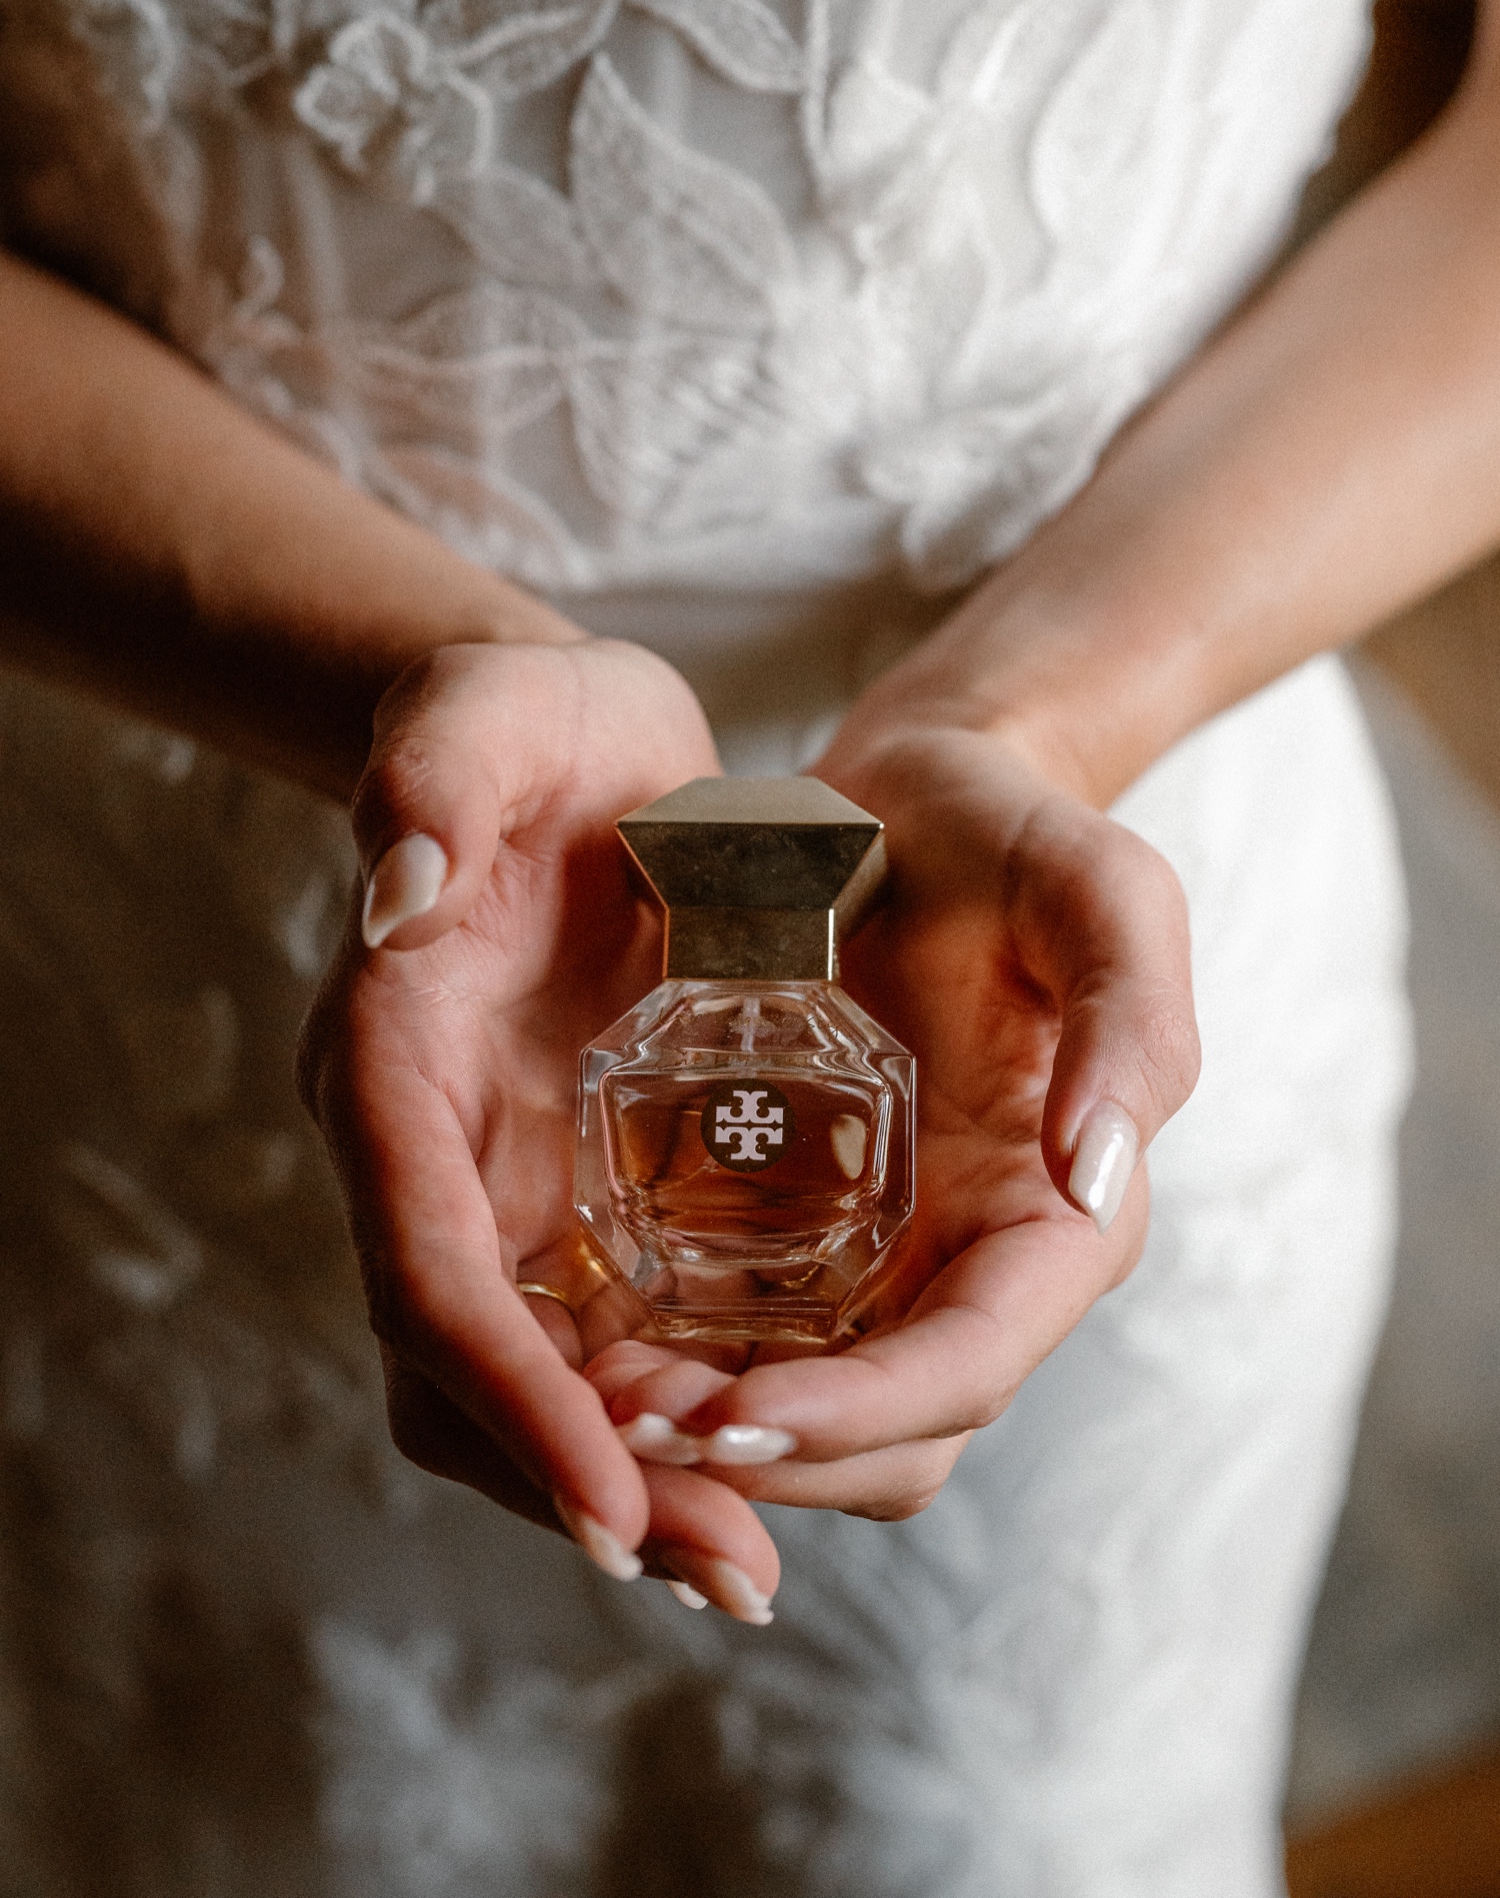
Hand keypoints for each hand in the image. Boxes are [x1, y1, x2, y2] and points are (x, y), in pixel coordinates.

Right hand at [297, 638, 780, 1621]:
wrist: (570, 749)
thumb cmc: (525, 726)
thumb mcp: (488, 709)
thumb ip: (429, 771)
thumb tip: (391, 890)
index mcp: (393, 1061)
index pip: (428, 1261)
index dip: (506, 1389)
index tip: (610, 1492)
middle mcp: (433, 1151)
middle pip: (474, 1368)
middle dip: (583, 1480)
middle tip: (720, 1571)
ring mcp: (501, 1181)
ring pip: (536, 1381)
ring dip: (638, 1482)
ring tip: (750, 1563)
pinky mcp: (574, 1186)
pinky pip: (602, 1337)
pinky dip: (669, 1415)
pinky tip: (771, 1460)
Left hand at [585, 715, 1199, 1520]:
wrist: (907, 801)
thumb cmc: (1010, 833)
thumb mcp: (1097, 887)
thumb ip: (1132, 1016)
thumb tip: (1098, 1173)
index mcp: (1060, 1216)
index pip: (974, 1361)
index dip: (865, 1413)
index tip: (742, 1418)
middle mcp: (975, 1264)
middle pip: (889, 1435)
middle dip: (767, 1454)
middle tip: (624, 1423)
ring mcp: (886, 1259)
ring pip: (809, 1417)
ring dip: (707, 1439)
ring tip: (590, 1398)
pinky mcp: (803, 1232)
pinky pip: (743, 1340)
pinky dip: (676, 1369)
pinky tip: (583, 1342)